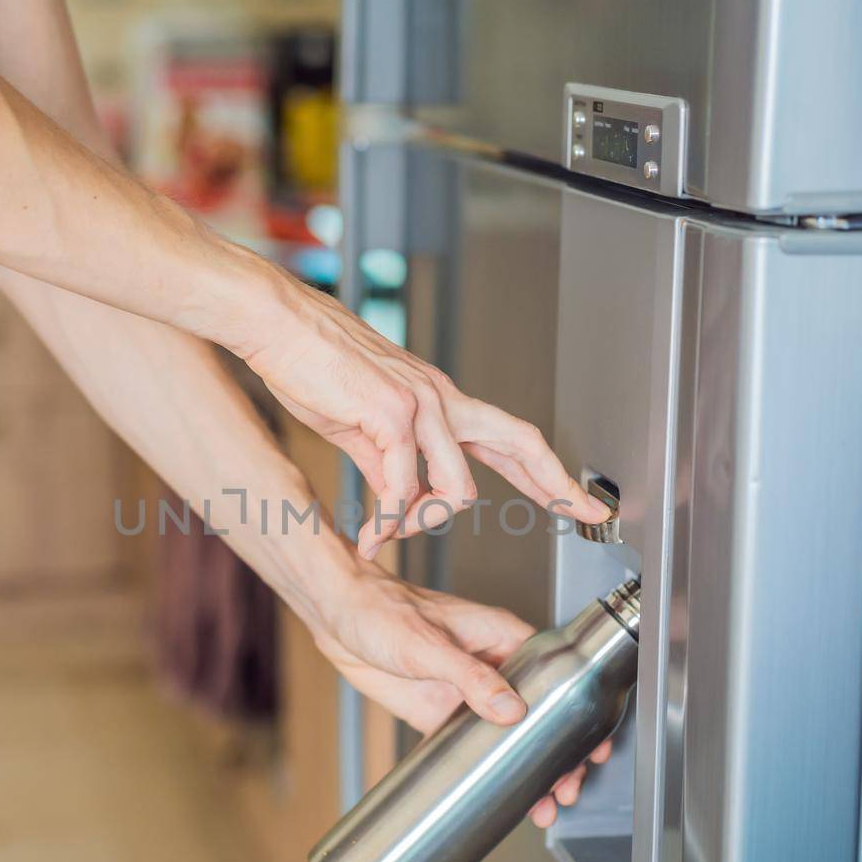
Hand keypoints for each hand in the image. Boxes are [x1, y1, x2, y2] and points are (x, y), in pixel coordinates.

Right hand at [214, 269, 613, 558]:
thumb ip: (387, 465)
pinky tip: (369, 535)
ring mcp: (420, 403)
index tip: (578, 498)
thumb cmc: (311, 366)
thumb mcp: (360, 426)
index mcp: (439, 400)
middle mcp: (440, 398)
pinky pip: (401, 487)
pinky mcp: (390, 412)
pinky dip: (387, 521)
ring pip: (457, 487)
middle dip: (555, 483)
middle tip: (584, 513)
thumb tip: (398, 503)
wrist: (276, 326)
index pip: (510, 437)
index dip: (547, 471)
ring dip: (421, 523)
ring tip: (387, 532)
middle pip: (520, 442)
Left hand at [310, 561, 611, 827]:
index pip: (554, 678)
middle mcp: (490, 666)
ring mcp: (465, 692)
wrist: (336, 616)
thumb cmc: (380, 608)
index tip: (588, 748)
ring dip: (524, 768)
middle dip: (555, 754)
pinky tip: (496, 794)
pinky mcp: (438, 713)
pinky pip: (469, 746)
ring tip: (540, 806)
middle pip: (538, 714)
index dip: (576, 714)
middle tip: (563, 791)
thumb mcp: (427, 643)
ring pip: (507, 736)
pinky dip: (484, 771)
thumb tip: (510, 709)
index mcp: (500, 637)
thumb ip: (471, 676)